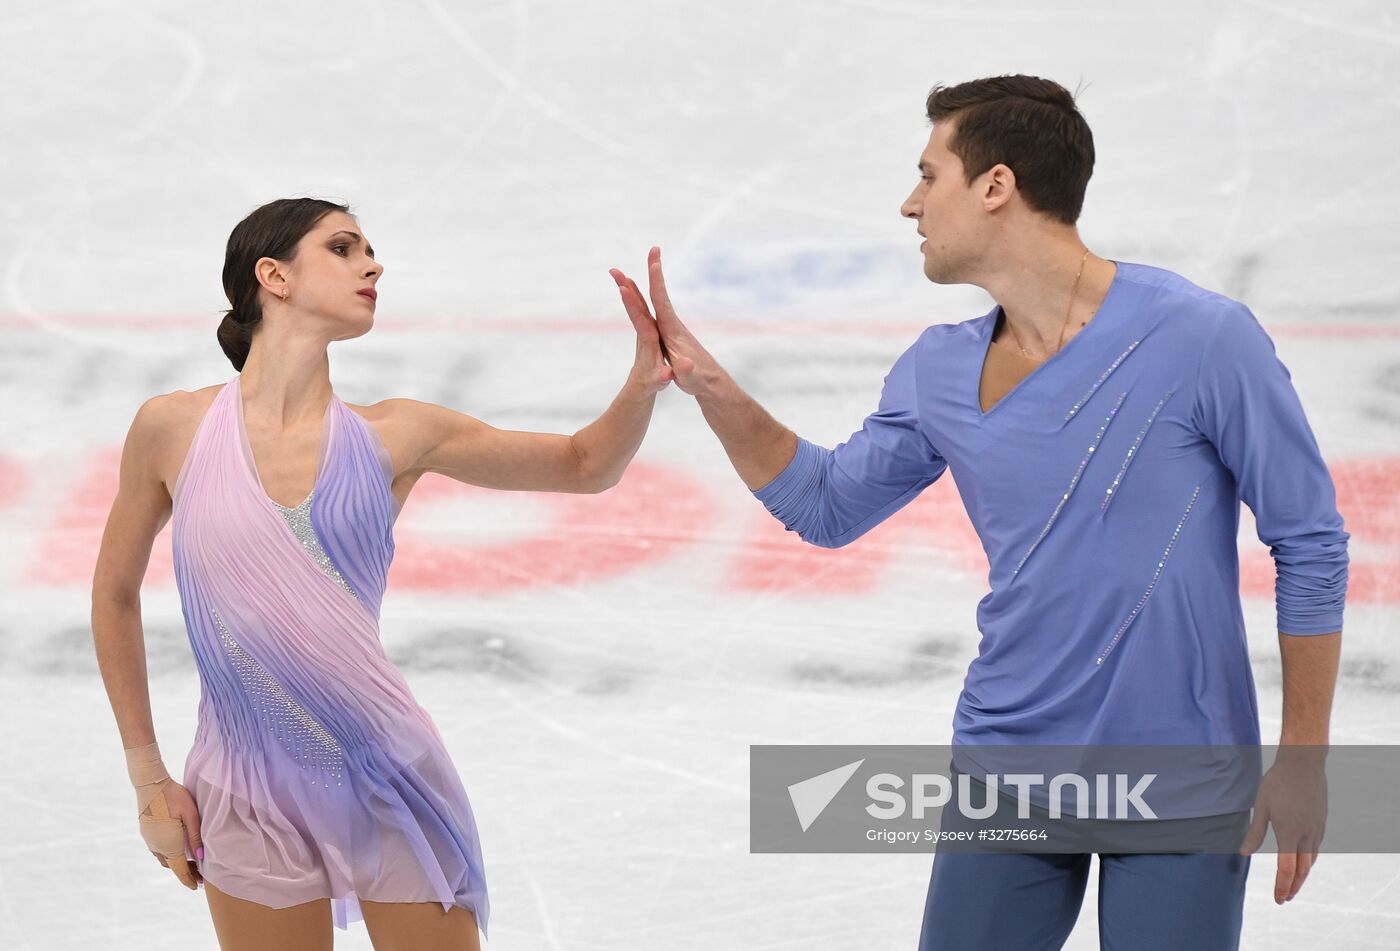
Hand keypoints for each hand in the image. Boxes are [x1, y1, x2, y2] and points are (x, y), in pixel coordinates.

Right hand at [140, 779, 204, 889]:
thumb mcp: (191, 815)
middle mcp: (156, 846)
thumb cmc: (175, 797)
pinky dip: (169, 855)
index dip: (189, 880)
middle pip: (172, 866)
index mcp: (168, 845)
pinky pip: (158, 850)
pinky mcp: (146, 833)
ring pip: (164, 858)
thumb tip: (201, 857)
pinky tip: (178, 850)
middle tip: (200, 875)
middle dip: (186, 872)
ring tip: (192, 863)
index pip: (180, 870)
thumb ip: (196, 837)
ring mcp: (149, 840)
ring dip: (177, 863)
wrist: (150, 785)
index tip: (196, 887)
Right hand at [610, 247, 727, 399]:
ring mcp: (670, 328)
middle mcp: (672, 324)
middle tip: (654, 248)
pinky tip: (638, 295)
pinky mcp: (668, 333)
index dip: (657, 283)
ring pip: (654, 300)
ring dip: (644, 283)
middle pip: (658, 294)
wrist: (711, 383)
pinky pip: (653, 310)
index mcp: (673, 330)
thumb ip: (686, 371)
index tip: (655, 263)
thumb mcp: (690, 378)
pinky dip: (645, 298)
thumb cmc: (699, 380)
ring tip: (634, 268)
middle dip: (654, 271)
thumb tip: (684, 366)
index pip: (662, 302)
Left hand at [1238, 752, 1326, 902]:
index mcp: (1289, 833)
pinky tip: (1303, 860)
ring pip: (1311, 860)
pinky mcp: (1321, 822)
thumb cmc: (1278, 783)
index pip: (1287, 869)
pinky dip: (1308, 860)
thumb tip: (1243, 853)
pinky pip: (1316, 847)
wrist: (1304, 764)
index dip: (1282, 886)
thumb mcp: (1261, 807)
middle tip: (1285, 898)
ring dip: (1302, 875)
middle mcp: (1306, 835)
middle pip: (1302, 870)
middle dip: (1293, 887)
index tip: (1278, 899)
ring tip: (1293, 884)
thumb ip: (1254, 833)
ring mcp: (1317, 829)